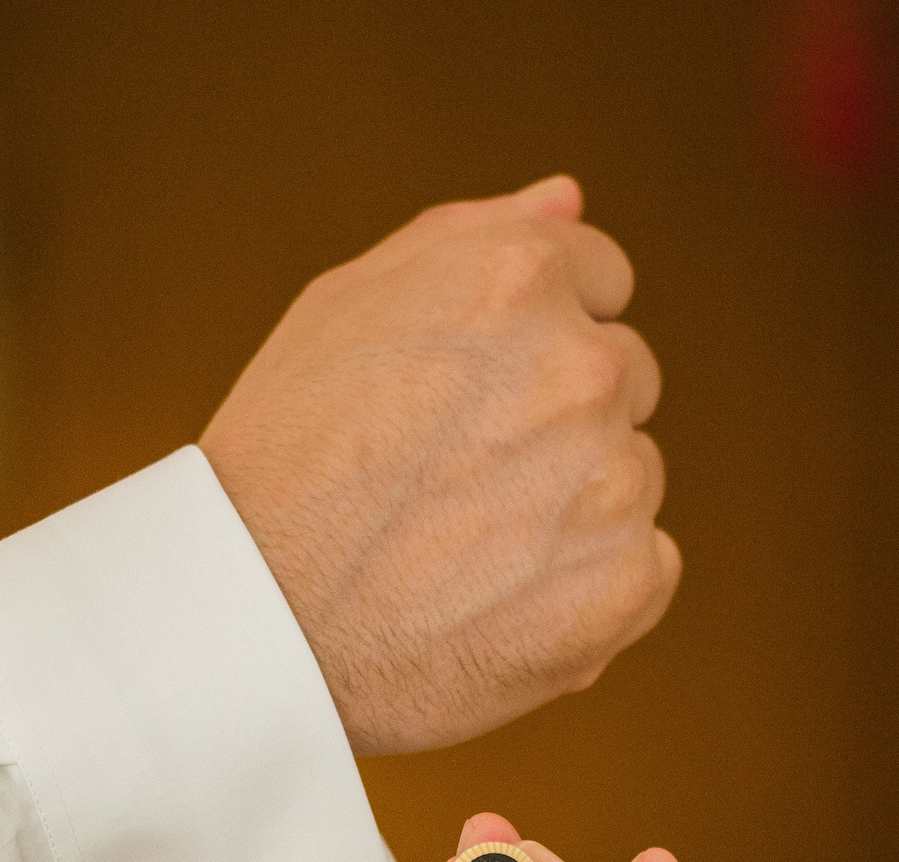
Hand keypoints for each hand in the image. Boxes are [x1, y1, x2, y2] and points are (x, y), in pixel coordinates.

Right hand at [200, 176, 678, 753]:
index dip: (532, 338)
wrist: (253, 623)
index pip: (602, 279)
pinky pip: (644, 566)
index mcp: (520, 276)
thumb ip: (467, 237)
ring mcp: (613, 479)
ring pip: (633, 474)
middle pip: (623, 376)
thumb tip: (569, 201)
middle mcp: (582, 367)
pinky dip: (588, 589)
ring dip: (575, 502)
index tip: (469, 392)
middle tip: (452, 476)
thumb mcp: (344, 306)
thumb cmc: (284, 456)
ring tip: (465, 545)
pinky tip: (500, 600)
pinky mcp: (625, 582)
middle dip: (558, 416)